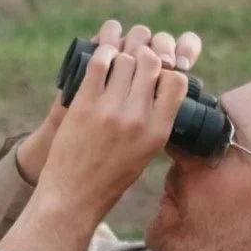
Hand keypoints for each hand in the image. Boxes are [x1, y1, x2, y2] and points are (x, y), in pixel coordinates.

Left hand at [14, 20, 200, 182]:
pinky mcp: (84, 105)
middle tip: (133, 63)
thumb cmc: (109, 177)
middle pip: (151, 63)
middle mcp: (138, 118)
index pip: (177, 81)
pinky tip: (101, 58)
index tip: (155, 75)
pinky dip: (102, 54)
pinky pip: (99, 64)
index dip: (167, 71)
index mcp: (158, 131)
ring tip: (115, 64)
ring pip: (125, 59)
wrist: (73, 197)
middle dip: (144, 56)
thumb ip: (155, 121)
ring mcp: (111, 110)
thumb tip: (159, 85)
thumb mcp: (145, 153)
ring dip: (121, 56)